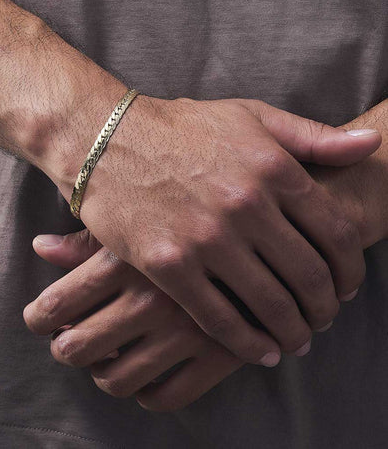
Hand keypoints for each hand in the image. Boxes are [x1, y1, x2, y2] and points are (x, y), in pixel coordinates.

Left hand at [24, 230, 243, 411]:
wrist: (274, 226)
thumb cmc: (193, 215)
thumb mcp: (139, 217)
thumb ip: (87, 241)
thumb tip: (39, 246)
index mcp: (125, 259)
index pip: (56, 304)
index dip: (37, 318)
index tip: (38, 320)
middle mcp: (151, 298)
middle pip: (77, 348)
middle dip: (64, 349)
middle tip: (67, 342)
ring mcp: (186, 331)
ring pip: (116, 380)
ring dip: (102, 374)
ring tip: (106, 359)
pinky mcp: (219, 356)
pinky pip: (164, 397)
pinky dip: (145, 393)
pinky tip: (145, 373)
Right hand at [74, 95, 380, 364]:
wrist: (107, 142)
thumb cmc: (179, 128)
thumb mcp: (250, 116)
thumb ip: (312, 135)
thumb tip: (371, 143)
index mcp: (273, 168)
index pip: (338, 234)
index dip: (351, 269)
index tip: (346, 286)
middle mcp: (245, 205)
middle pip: (309, 276)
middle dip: (325, 307)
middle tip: (323, 318)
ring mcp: (206, 239)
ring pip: (270, 303)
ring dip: (293, 331)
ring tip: (297, 339)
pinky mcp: (169, 265)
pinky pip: (219, 319)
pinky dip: (247, 343)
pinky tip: (260, 351)